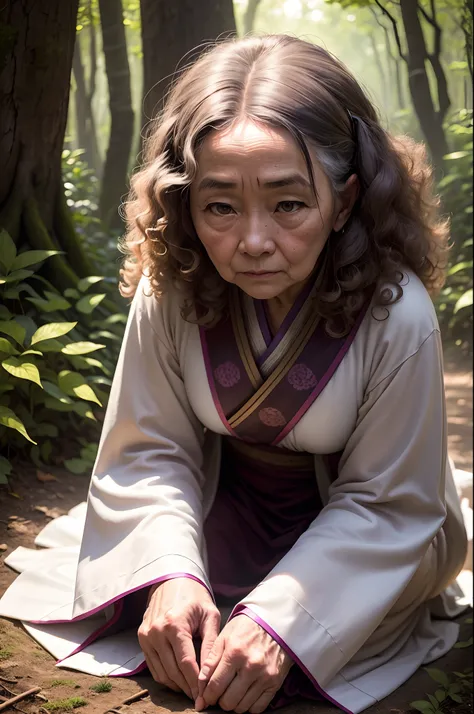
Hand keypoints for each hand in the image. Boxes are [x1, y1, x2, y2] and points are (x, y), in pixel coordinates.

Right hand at [137, 577, 219, 699]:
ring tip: (192, 690)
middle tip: (201, 697)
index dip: (197, 682)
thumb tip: (210, 674)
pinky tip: (179, 680)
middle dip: (188, 687)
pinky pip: (153, 666)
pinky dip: (166, 677)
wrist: (173, 579)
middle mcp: (157, 631)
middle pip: (173, 671)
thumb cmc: (196, 597)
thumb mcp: (210, 616)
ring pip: (161, 672)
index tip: (206, 695)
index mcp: (175, 624)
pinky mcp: (142, 638)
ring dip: (177, 685)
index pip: (186, 663)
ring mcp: (146, 635)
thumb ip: (211, 645)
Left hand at [195, 614, 292, 712]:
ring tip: (232, 691)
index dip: (207, 695)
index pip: (215, 686)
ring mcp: (265, 676)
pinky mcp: (275, 683)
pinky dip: (249, 706)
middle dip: (220, 700)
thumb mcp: (225, 636)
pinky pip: (258, 708)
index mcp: (234, 653)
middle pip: (228, 701)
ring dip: (234, 703)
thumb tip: (201, 682)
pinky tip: (245, 694)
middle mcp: (250, 666)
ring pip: (242, 708)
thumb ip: (211, 659)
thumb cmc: (247, 627)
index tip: (206, 696)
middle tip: (220, 692)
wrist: (275, 623)